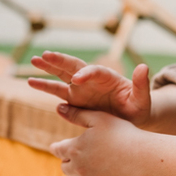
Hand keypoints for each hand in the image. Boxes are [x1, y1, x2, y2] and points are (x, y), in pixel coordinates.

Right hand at [28, 51, 152, 127]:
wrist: (130, 120)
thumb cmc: (138, 108)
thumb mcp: (142, 99)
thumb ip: (141, 85)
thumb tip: (144, 67)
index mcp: (107, 77)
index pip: (94, 71)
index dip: (85, 73)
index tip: (76, 79)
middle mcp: (91, 80)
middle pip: (72, 67)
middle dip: (58, 61)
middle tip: (43, 55)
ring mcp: (81, 90)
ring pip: (61, 78)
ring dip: (47, 72)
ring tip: (32, 63)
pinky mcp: (74, 102)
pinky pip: (58, 95)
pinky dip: (47, 89)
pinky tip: (33, 83)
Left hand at [50, 106, 145, 175]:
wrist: (141, 156)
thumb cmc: (121, 132)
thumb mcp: (98, 117)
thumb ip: (77, 114)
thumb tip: (58, 107)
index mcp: (74, 148)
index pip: (57, 150)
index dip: (57, 148)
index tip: (58, 148)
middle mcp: (78, 167)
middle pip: (65, 168)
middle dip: (69, 162)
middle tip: (76, 158)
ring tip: (87, 173)